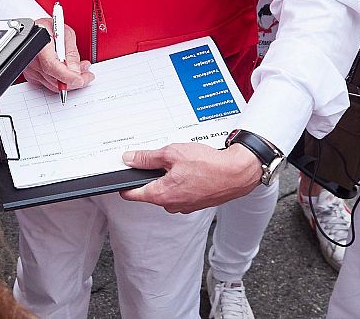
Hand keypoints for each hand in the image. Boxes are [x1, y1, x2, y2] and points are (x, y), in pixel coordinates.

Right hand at [22, 18, 93, 93]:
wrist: (34, 30)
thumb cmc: (48, 27)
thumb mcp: (65, 33)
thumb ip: (71, 53)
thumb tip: (76, 70)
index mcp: (40, 46)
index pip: (52, 66)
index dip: (68, 76)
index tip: (80, 80)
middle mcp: (32, 60)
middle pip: (55, 79)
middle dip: (75, 80)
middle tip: (88, 75)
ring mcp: (31, 69)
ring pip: (53, 84)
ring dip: (70, 81)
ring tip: (81, 71)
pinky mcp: (32, 75)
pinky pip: (49, 83)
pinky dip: (61, 81)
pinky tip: (69, 73)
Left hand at [120, 142, 261, 212]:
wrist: (237, 173)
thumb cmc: (209, 165)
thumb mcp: (172, 153)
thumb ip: (147, 158)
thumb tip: (130, 159)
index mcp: (161, 194)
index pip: (132, 195)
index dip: (124, 184)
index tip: (122, 177)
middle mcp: (172, 205)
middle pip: (151, 191)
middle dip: (152, 176)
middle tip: (162, 160)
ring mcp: (184, 206)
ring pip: (167, 191)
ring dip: (169, 178)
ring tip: (182, 164)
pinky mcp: (196, 204)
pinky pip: (181, 193)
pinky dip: (183, 182)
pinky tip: (192, 171)